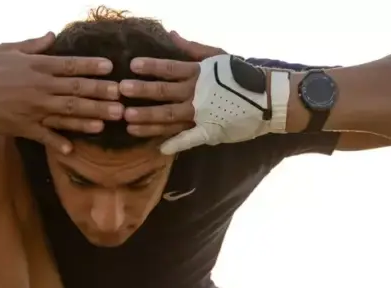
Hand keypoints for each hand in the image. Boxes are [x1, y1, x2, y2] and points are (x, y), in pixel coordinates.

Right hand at [0, 33, 122, 152]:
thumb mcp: (10, 48)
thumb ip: (35, 45)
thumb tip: (53, 35)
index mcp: (38, 67)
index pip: (71, 66)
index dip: (92, 67)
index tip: (111, 69)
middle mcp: (40, 88)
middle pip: (76, 90)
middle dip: (101, 94)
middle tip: (122, 99)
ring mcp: (32, 109)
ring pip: (66, 113)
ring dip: (89, 117)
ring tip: (109, 120)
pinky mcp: (22, 126)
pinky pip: (43, 136)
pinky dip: (57, 142)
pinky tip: (72, 149)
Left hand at [120, 32, 287, 153]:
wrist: (269, 99)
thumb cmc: (242, 76)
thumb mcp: (218, 56)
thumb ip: (192, 48)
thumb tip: (170, 35)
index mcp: (199, 74)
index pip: (170, 68)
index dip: (151, 67)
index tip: (132, 66)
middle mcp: (198, 93)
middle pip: (164, 92)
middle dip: (142, 92)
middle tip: (121, 91)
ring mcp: (202, 114)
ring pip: (170, 116)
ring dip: (148, 119)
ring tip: (128, 120)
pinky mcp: (209, 131)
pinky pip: (189, 138)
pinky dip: (175, 143)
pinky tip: (159, 149)